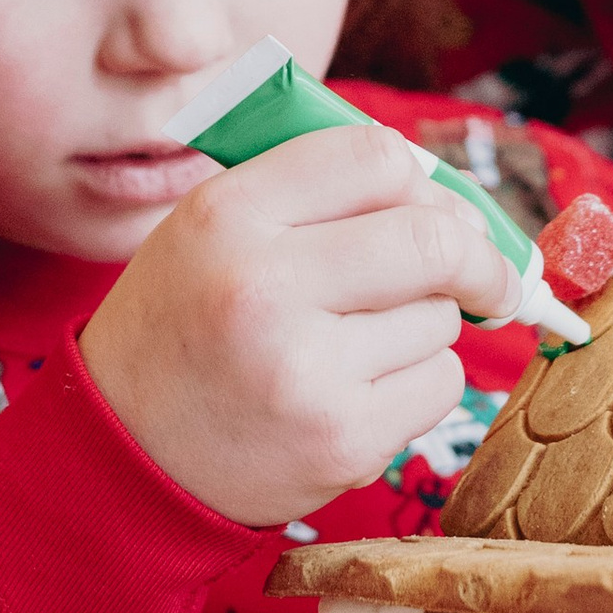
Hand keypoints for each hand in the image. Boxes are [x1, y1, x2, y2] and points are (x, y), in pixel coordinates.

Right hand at [79, 124, 518, 529]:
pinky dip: (420, 383)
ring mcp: (304, 369)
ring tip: (356, 345)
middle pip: (433, 238)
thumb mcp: (211, 228)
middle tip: (487, 276)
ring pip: (441, 316)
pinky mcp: (340, 440)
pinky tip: (361, 390)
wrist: (125, 454)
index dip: (424, 179)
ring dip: (425, 325)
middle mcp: (262, 285)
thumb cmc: (186, 327)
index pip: (375, 157)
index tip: (440, 210)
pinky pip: (440, 384)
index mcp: (227, 214)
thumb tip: (454, 201)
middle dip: (477, 255)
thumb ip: (313, 194)